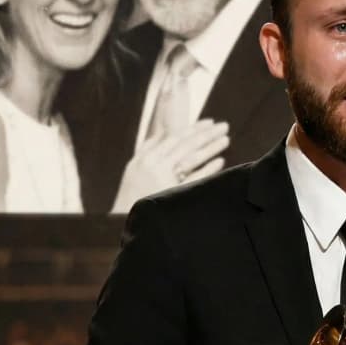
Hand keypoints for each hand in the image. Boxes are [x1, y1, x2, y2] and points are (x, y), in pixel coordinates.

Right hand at [111, 120, 229, 212]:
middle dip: (205, 134)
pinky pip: (192, 180)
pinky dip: (207, 170)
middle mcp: (153, 165)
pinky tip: (220, 162)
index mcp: (145, 158)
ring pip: (190, 158)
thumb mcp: (135, 170)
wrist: (119, 222)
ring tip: (226, 139)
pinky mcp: (169, 195)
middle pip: (184, 145)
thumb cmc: (130, 197)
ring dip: (209, 147)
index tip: (209, 122)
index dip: (192, 129)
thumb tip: (164, 134)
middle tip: (224, 126)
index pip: (173, 137)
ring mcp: (162, 180)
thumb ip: (149, 150)